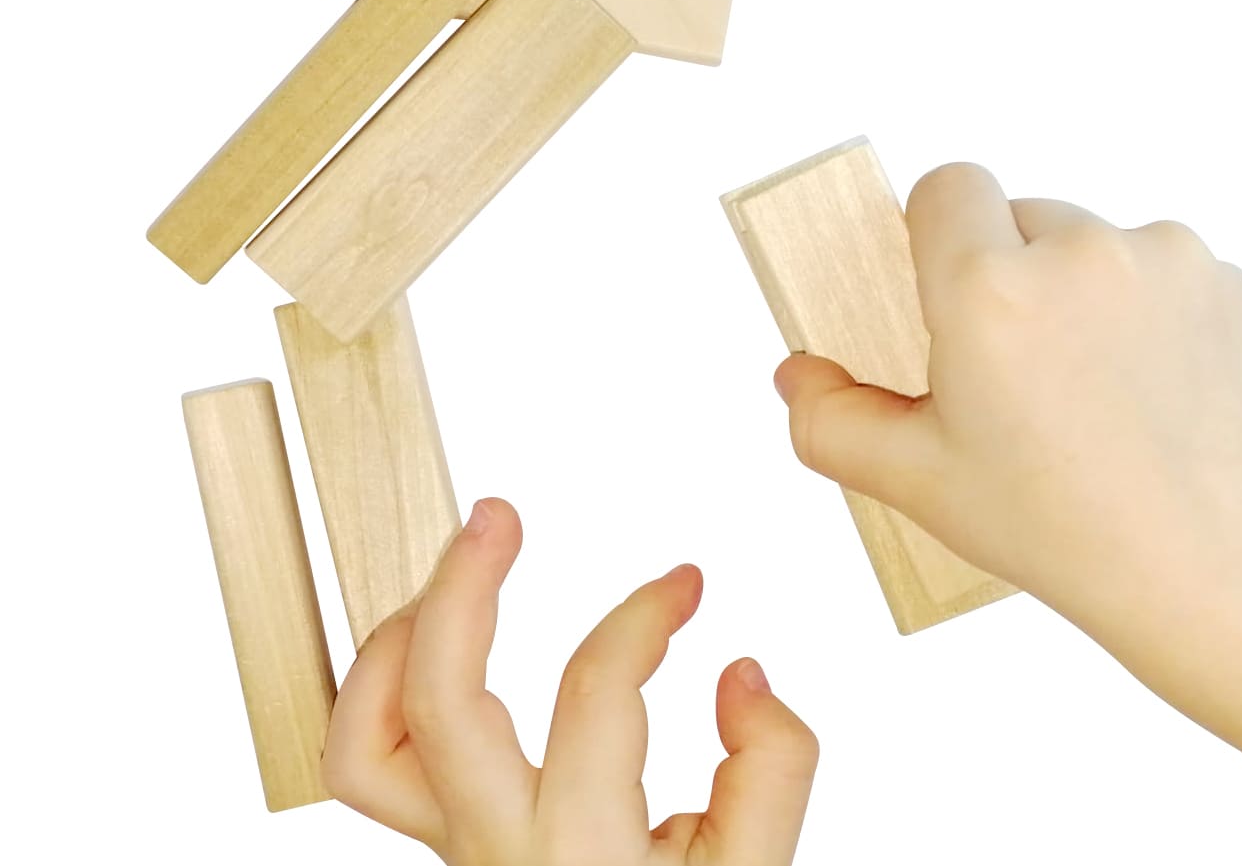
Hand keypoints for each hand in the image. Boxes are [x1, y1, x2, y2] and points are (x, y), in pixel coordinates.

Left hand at [321, 498, 817, 865]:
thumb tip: (738, 672)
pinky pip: (369, 762)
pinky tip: (432, 642)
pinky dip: (384, 687)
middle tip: (498, 514)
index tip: (685, 582)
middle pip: (437, 702)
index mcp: (584, 852)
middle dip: (461, 587)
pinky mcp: (437, 842)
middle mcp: (498, 849)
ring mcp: (451, 849)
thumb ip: (771, 767)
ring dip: (396, 639)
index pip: (596, 694)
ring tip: (450, 577)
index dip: (644, 614)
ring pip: (365, 742)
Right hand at [771, 162, 1241, 865]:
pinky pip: (1161, 270)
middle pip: (1018, 216)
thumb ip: (830, 421)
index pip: (946, 186)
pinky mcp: (1225, 282)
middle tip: (1017, 368)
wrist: (1213, 565)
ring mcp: (1162, 260)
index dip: (938, 233)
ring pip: (1092, 244)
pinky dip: (1147, 312)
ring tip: (1089, 388)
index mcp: (986, 289)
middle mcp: (1077, 251)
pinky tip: (1149, 390)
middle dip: (1008, 274)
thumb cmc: (1058, 526)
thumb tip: (797, 374)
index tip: (948, 293)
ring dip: (1078, 291)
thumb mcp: (916, 482)